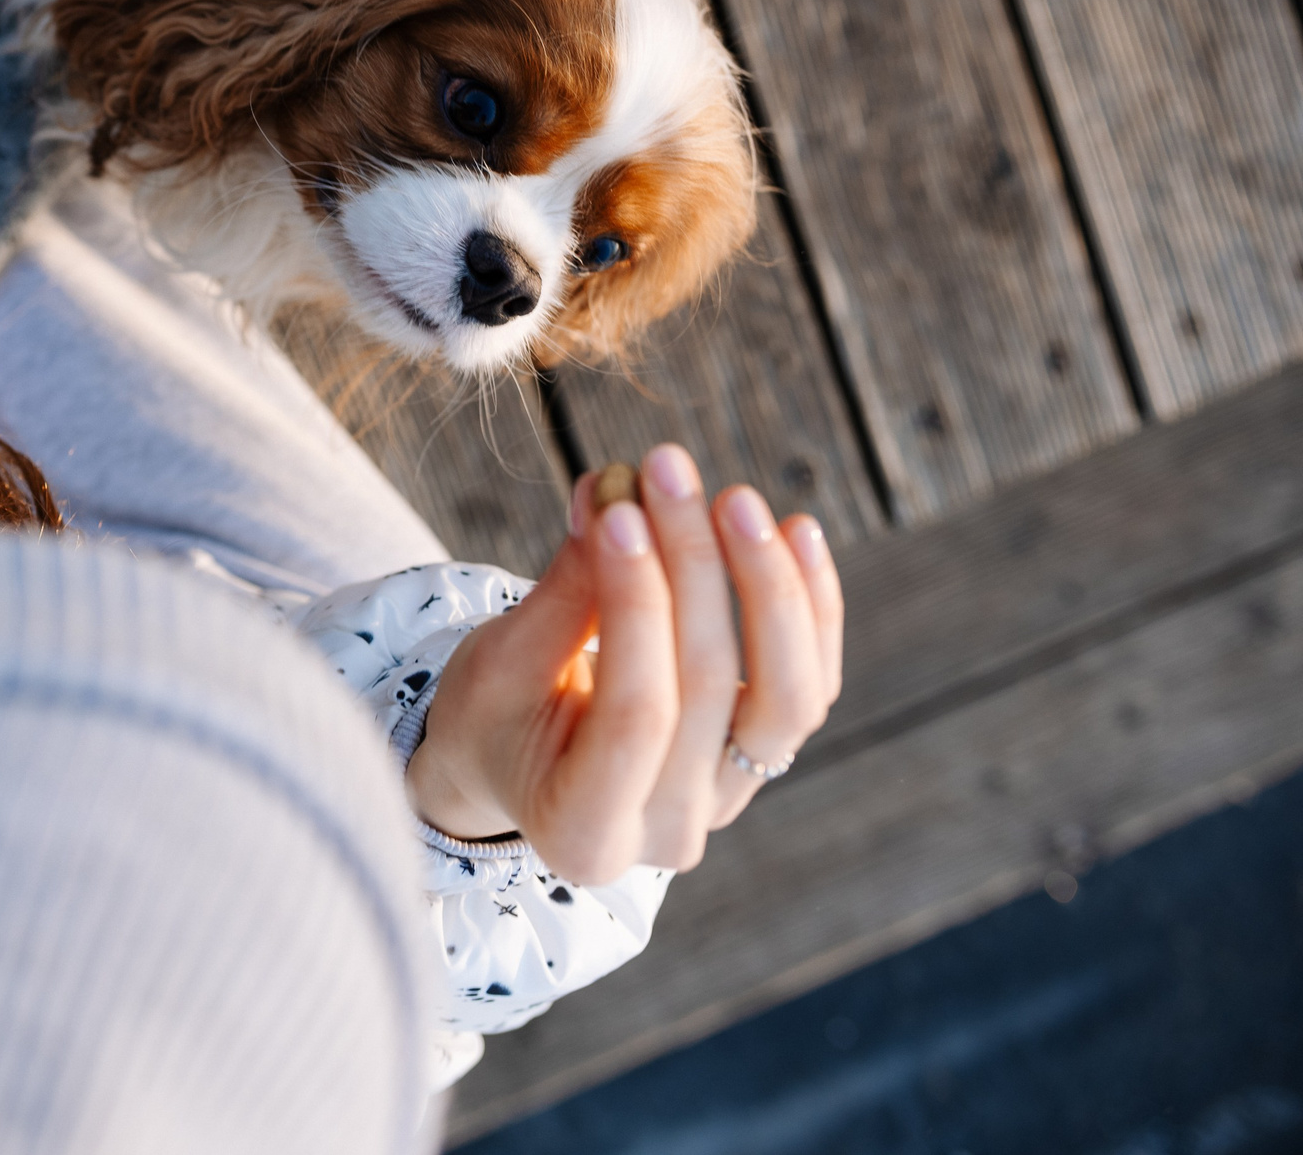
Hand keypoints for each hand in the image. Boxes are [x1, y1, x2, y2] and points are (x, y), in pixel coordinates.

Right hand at [402, 444, 843, 885]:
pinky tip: (797, 530)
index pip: (637, 712)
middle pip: (710, 690)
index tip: (619, 508)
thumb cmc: (493, 716)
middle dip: (693, 565)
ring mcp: (726, 799)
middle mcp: (669, 833)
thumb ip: (566, 593)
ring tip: (739, 500)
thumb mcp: (501, 665)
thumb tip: (615, 494)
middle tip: (666, 470)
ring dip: (771, 588)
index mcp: (583, 832)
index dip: (636, 603)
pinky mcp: (761, 760)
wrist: (518, 762)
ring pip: (789, 698)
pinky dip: (811, 606)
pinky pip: (810, 683)